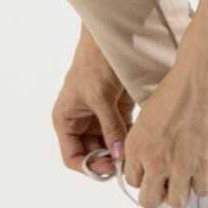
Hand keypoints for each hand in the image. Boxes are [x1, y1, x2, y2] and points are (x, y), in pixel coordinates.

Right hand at [52, 48, 135, 180]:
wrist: (111, 39)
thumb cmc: (95, 63)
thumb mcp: (100, 97)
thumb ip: (111, 127)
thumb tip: (120, 155)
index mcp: (67, 121)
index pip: (73, 157)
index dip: (89, 166)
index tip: (109, 168)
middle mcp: (82, 123)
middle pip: (94, 155)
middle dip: (109, 161)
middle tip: (127, 164)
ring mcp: (100, 119)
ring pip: (110, 147)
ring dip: (122, 153)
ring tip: (136, 155)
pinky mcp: (118, 112)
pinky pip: (123, 134)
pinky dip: (131, 141)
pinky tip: (141, 144)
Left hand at [122, 62, 207, 207]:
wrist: (199, 81)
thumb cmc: (176, 90)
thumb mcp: (147, 117)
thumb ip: (146, 141)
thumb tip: (151, 157)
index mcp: (136, 147)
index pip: (133, 182)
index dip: (146, 179)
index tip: (155, 175)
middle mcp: (153, 161)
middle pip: (149, 201)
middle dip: (159, 195)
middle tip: (169, 185)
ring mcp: (178, 166)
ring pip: (176, 201)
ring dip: (182, 192)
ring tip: (188, 178)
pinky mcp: (203, 166)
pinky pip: (202, 191)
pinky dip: (203, 184)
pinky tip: (204, 170)